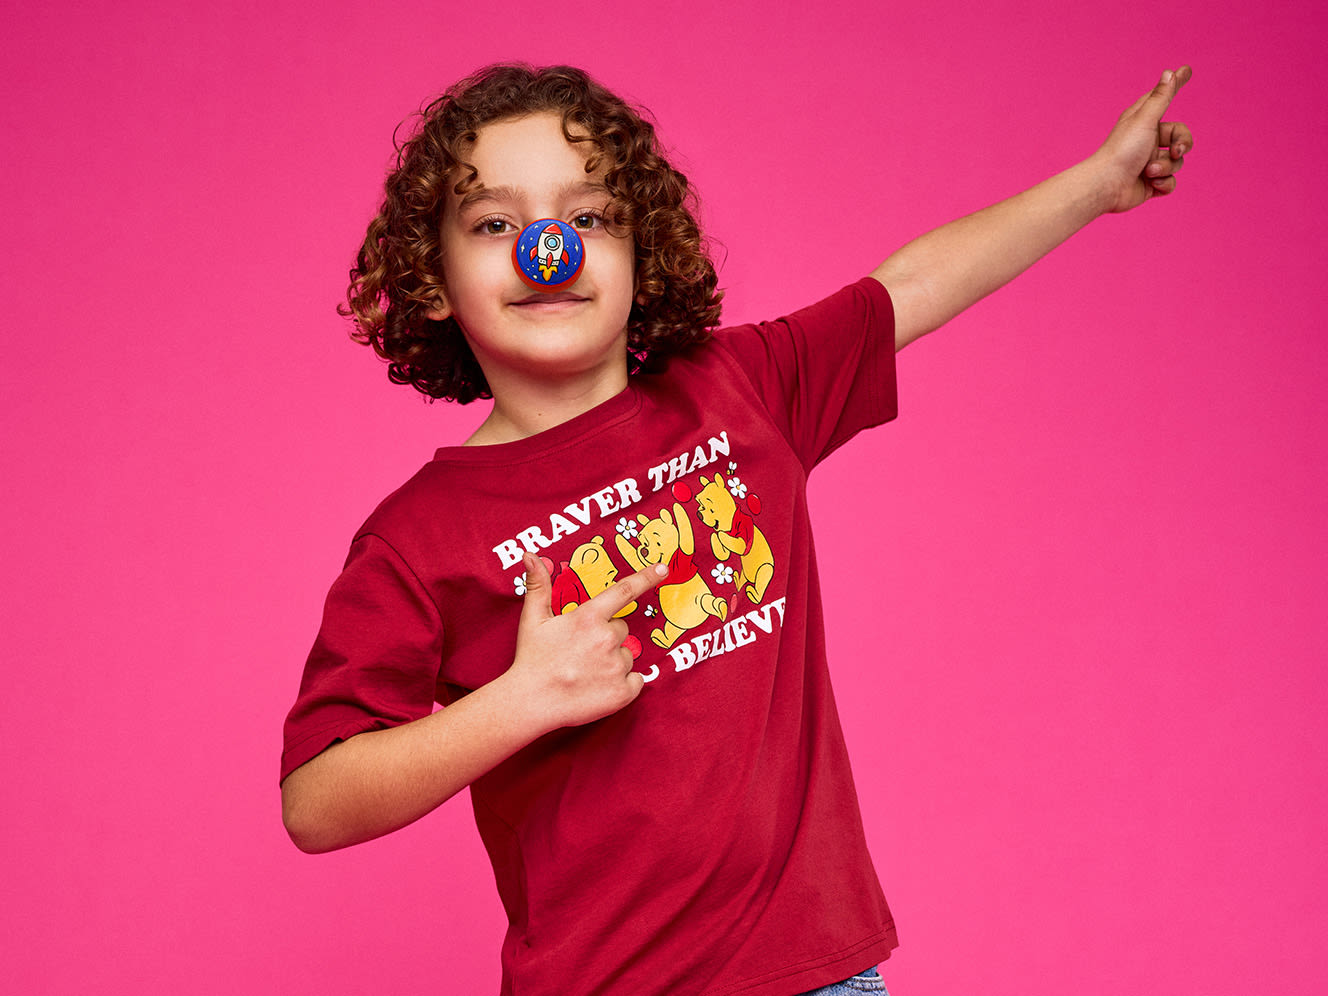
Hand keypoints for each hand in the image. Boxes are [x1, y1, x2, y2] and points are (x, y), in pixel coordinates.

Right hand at [508, 552, 665, 731]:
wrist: (530, 702)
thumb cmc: (532, 658)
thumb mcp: (533, 619)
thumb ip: (538, 585)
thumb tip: (529, 555)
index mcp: (589, 618)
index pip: (624, 591)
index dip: (646, 577)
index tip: (662, 568)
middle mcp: (607, 639)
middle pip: (621, 629)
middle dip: (606, 636)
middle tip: (582, 651)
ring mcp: (616, 667)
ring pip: (627, 655)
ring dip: (613, 661)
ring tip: (586, 671)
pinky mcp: (623, 692)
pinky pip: (635, 680)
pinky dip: (623, 684)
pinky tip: (600, 687)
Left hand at [1094, 66, 1193, 213]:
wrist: (1106, 186)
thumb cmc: (1122, 150)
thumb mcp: (1144, 120)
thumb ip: (1161, 98)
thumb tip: (1170, 72)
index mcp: (1144, 122)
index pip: (1165, 100)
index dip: (1176, 86)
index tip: (1187, 69)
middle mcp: (1148, 141)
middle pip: (1181, 139)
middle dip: (1182, 146)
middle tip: (1175, 151)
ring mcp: (1150, 162)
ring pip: (1177, 163)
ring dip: (1166, 168)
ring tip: (1148, 171)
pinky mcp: (1150, 183)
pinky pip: (1171, 182)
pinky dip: (1164, 184)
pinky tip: (1150, 184)